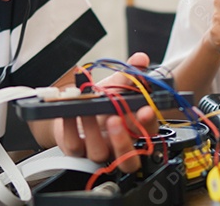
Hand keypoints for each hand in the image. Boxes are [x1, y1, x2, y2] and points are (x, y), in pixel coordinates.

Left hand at [54, 52, 159, 172]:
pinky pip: (74, 145)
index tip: (145, 109)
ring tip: (87, 108)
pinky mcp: (76, 151)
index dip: (148, 123)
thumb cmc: (102, 99)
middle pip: (130, 161)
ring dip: (93, 130)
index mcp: (135, 130)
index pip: (149, 133)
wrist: (77, 107)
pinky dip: (70, 127)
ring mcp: (98, 151)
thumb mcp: (118, 84)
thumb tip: (140, 59)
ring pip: (99, 153)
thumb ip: (130, 74)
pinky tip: (70, 111)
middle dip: (123, 142)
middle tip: (115, 119)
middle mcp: (119, 147)